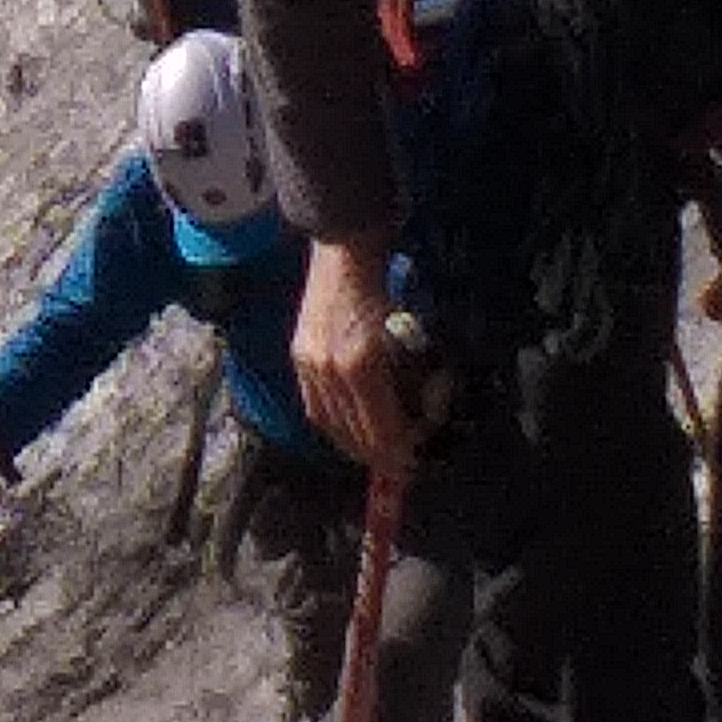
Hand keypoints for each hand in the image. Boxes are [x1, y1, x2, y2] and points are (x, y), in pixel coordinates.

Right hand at [289, 235, 416, 474]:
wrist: (345, 255)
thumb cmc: (386, 292)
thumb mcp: (409, 339)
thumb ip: (412, 381)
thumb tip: (422, 417)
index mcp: (362, 365)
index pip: (380, 429)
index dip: (397, 452)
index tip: (412, 464)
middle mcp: (331, 370)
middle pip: (353, 433)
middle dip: (376, 455)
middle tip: (396, 466)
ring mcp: (310, 364)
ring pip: (330, 423)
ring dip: (351, 445)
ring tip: (370, 454)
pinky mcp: (299, 357)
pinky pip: (313, 406)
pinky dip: (331, 425)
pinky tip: (345, 429)